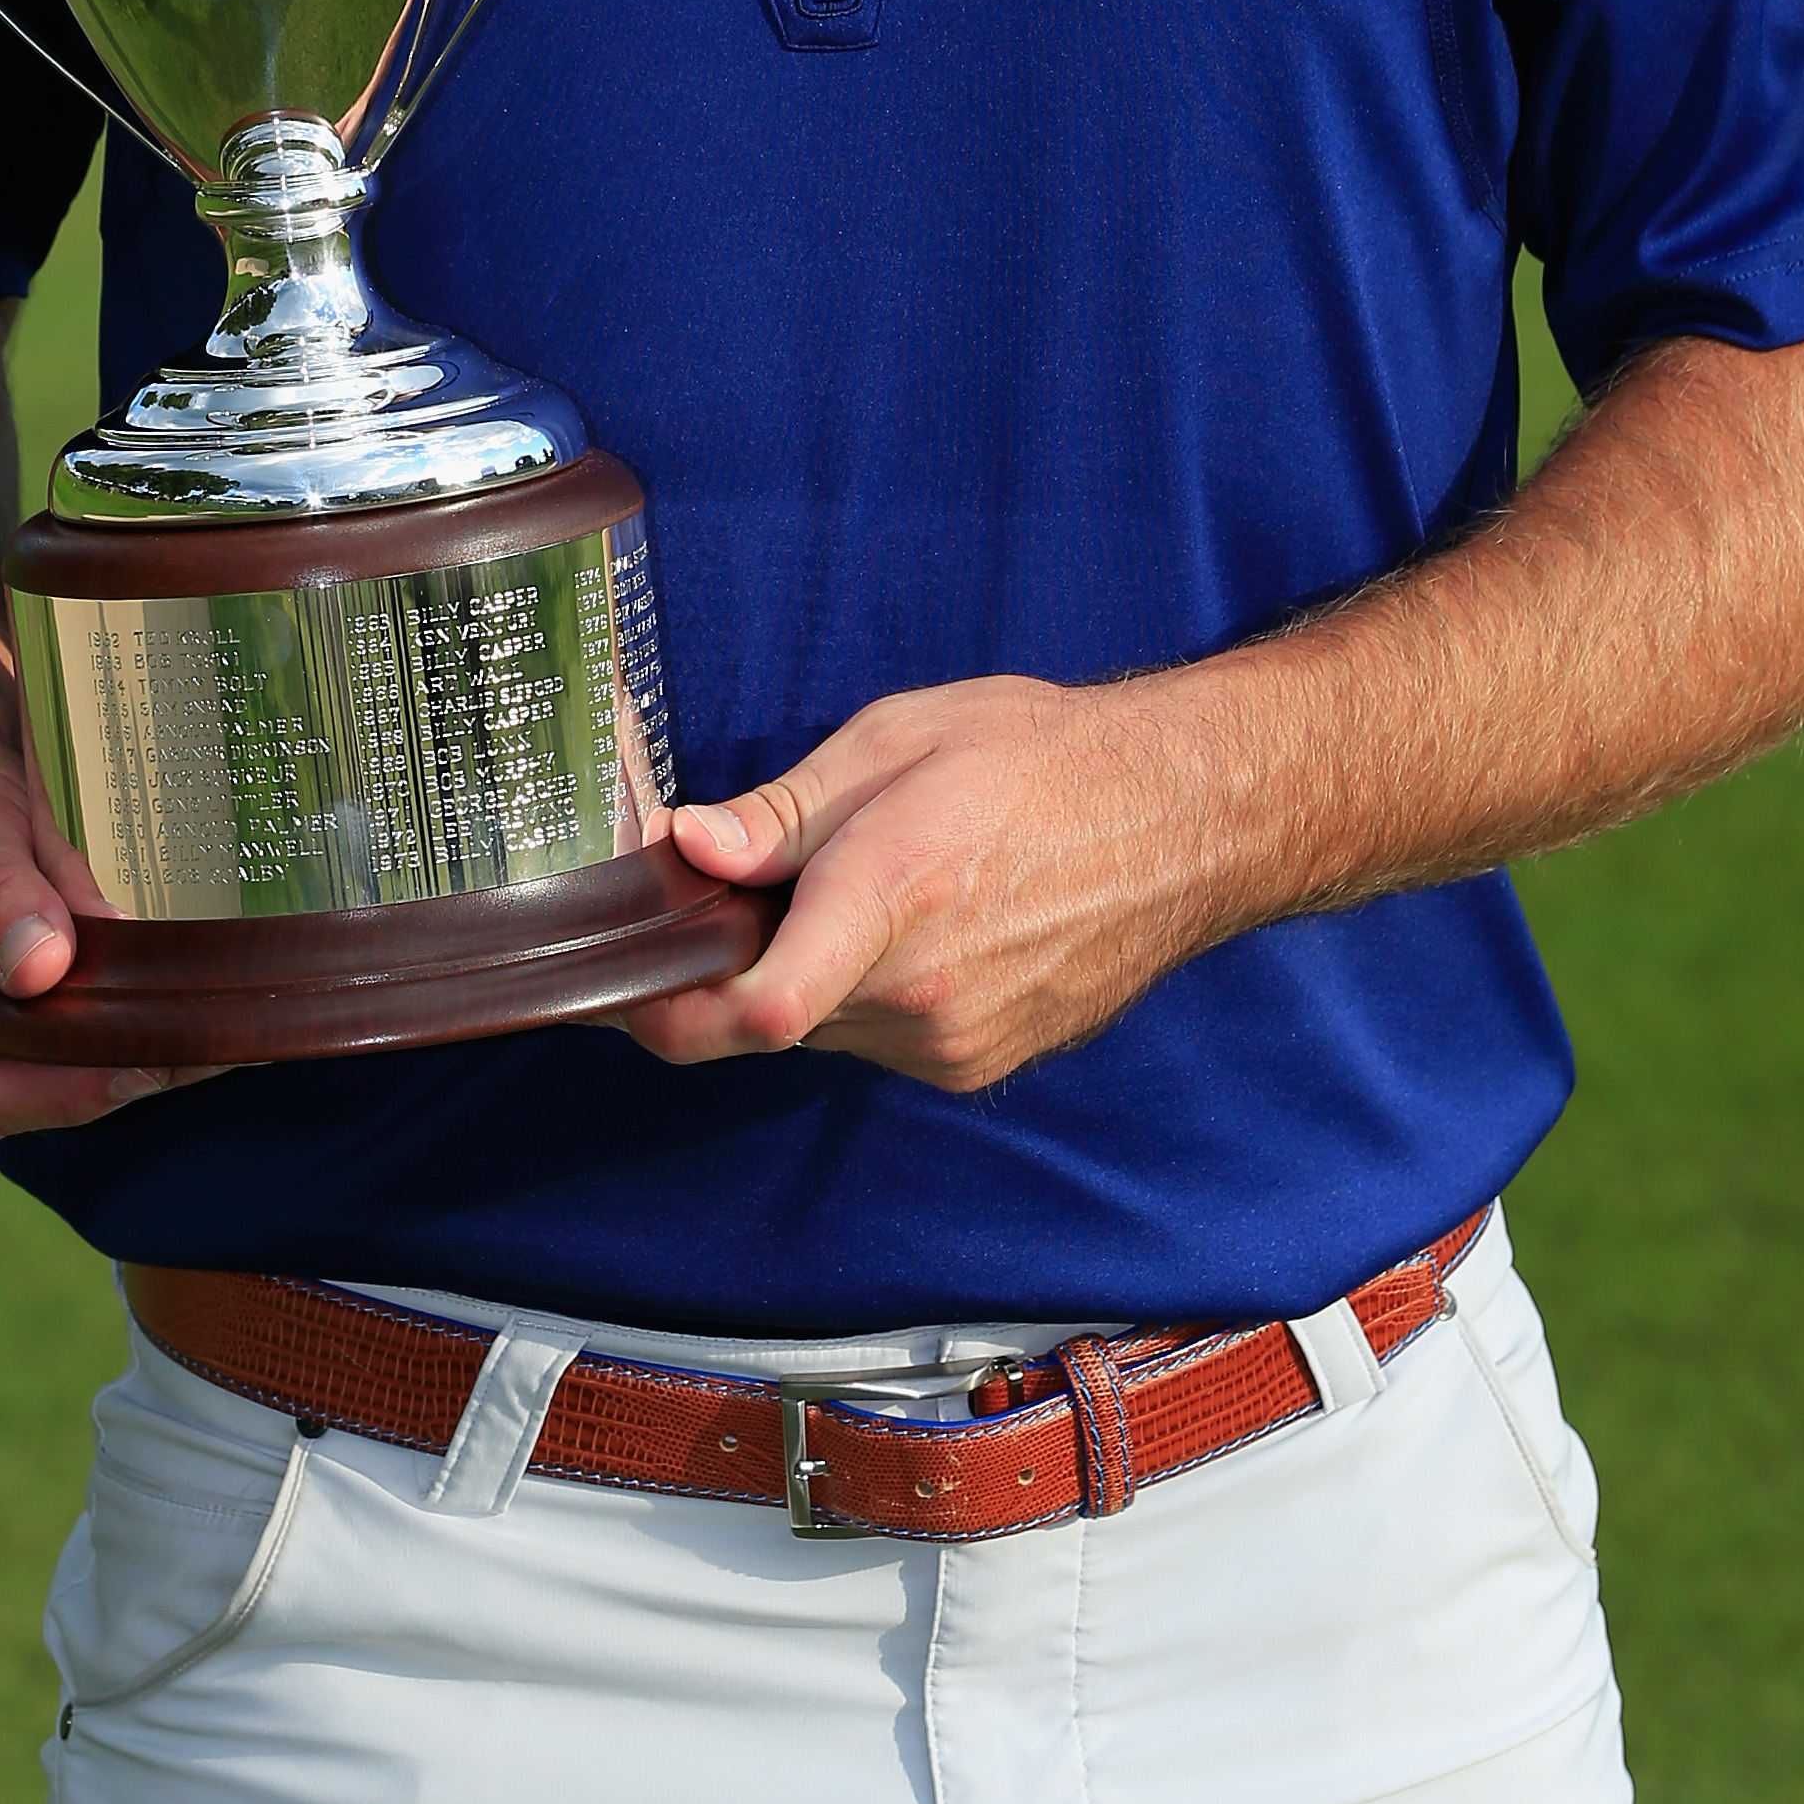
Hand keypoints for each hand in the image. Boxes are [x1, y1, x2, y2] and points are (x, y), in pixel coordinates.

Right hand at [0, 683, 180, 1141]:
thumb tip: (42, 971)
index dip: (63, 1094)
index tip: (144, 1064)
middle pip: (17, 1102)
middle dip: (109, 1077)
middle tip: (207, 1045)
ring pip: (47, 1086)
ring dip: (124, 1058)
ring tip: (209, 1029)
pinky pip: (59, 1052)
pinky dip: (115, 1032)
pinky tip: (180, 1008)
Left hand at [625, 671, 1225, 1093]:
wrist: (1182, 819)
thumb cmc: (1045, 759)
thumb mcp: (897, 740)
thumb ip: (782, 810)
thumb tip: (686, 847)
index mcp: (893, 896)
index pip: (755, 1008)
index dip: (664, 1010)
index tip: (621, 982)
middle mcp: (922, 993)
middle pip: (768, 1019)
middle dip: (729, 969)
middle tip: (737, 896)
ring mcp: (955, 1043)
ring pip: (823, 1032)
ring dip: (804, 978)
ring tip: (856, 889)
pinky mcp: (980, 1063)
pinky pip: (880, 1041)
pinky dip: (864, 995)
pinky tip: (913, 923)